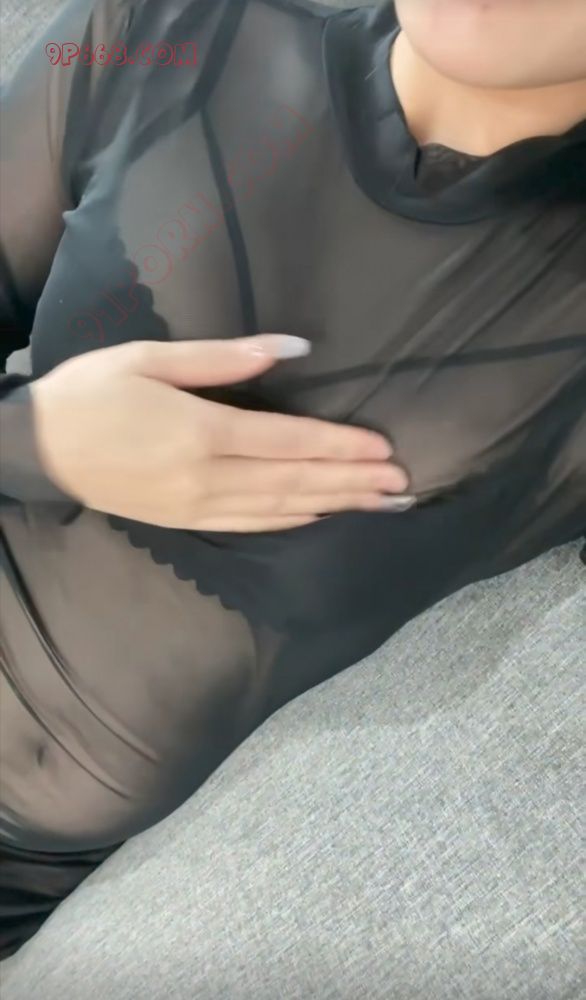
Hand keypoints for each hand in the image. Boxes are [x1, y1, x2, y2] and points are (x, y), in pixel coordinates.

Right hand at [30, 335, 412, 531]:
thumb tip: (294, 349)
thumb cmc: (89, 393)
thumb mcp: (148, 358)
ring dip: (334, 506)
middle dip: (352, 483)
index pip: (289, 442)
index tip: (384, 450)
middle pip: (295, 482)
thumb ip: (223, 357)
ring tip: (379, 505)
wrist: (36, 450)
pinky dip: (292, 521)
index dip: (340, 446)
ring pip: (280, 509)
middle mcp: (206, 478)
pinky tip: (320, 516)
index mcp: (200, 431)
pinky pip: (250, 525)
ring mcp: (196, 507)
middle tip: (401, 486)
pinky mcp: (185, 522)